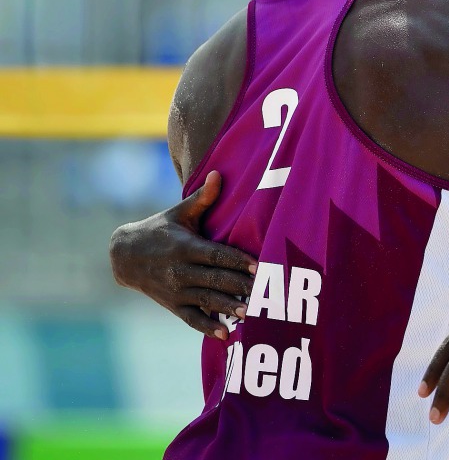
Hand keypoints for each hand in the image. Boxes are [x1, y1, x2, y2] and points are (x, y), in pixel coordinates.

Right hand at [108, 170, 256, 338]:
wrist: (123, 255)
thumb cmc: (160, 229)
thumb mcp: (178, 213)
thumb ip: (202, 198)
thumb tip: (218, 173)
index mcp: (186, 246)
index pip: (216, 254)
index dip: (237, 260)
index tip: (258, 266)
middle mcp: (181, 270)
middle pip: (215, 279)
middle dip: (240, 286)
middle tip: (265, 292)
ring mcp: (176, 290)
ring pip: (206, 299)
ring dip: (228, 307)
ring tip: (250, 313)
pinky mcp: (172, 304)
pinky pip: (191, 319)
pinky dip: (207, 327)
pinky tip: (226, 336)